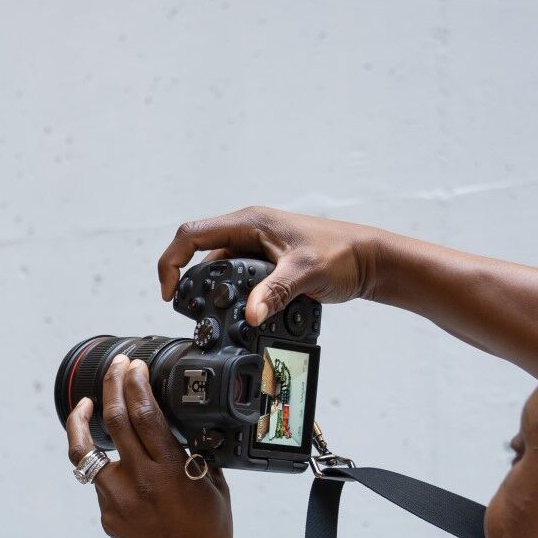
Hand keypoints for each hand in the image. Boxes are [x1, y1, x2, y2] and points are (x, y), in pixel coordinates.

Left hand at [67, 355, 231, 537]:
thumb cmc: (208, 536)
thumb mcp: (215, 486)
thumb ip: (196, 455)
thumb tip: (183, 431)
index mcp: (169, 469)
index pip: (144, 412)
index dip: (134, 382)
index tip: (134, 366)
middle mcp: (138, 479)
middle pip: (113, 418)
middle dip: (113, 384)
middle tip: (117, 368)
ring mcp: (116, 497)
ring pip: (85, 450)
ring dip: (84, 420)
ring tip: (89, 403)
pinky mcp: (106, 513)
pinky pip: (98, 478)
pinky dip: (102, 459)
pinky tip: (110, 451)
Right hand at [157, 208, 381, 325]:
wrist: (367, 260)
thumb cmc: (342, 253)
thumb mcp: (305, 272)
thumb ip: (276, 293)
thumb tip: (252, 314)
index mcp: (250, 222)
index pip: (192, 233)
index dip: (172, 261)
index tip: (169, 292)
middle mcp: (248, 231)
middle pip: (199, 252)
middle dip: (188, 281)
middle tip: (189, 310)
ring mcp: (256, 248)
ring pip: (217, 268)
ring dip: (211, 291)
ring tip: (213, 315)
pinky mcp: (265, 264)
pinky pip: (236, 279)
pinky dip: (230, 296)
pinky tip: (239, 312)